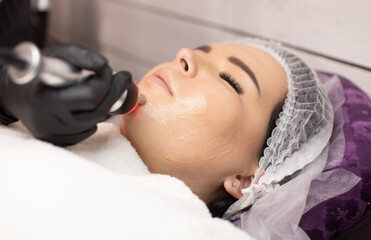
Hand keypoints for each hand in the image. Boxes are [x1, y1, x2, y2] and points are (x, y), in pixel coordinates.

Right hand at [0, 43, 131, 145]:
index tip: (109, 69)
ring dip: (105, 103)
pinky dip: (93, 116)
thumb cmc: (39, 72)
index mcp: (45, 99)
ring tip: (102, 88)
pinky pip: (88, 130)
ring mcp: (55, 135)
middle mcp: (49, 121)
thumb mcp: (56, 55)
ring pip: (96, 121)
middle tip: (121, 78)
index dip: (105, 82)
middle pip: (98, 111)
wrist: (15, 94)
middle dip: (113, 92)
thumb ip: (80, 55)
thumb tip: (104, 65)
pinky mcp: (60, 142)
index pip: (90, 97)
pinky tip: (87, 104)